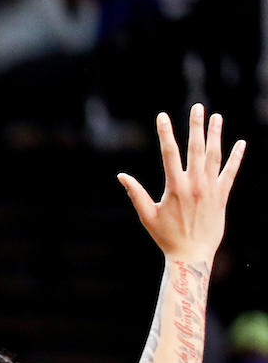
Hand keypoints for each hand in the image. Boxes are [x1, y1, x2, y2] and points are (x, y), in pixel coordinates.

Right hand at [119, 104, 244, 260]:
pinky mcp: (222, 196)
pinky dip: (236, 158)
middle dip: (197, 126)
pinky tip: (240, 143)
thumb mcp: (147, 215)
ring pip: (215, 156)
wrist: (192, 254)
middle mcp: (195, 185)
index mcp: (175, 187)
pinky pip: (230, 173)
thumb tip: (121, 176)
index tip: (162, 116)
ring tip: (216, 117)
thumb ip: (136, 193)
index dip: (165, 133)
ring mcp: (211, 189)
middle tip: (198, 107)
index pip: (169, 153)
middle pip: (196, 148)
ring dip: (216, 135)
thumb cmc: (166, 237)